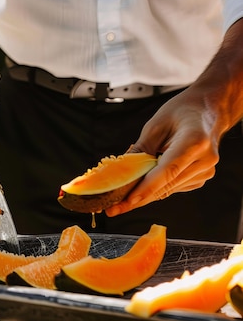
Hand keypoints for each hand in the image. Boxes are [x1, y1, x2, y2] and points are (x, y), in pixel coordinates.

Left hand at [105, 89, 220, 215]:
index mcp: (194, 142)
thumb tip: (121, 173)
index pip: (167, 170)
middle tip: (112, 209)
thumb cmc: (181, 112)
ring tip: (120, 199)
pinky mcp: (201, 178)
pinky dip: (155, 188)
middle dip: (137, 198)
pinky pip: (172, 188)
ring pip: (167, 190)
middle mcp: (204, 160)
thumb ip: (140, 150)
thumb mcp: (155, 125)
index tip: (128, 201)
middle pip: (165, 185)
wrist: (207, 111)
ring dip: (144, 195)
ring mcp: (205, 171)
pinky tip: (143, 184)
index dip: (147, 188)